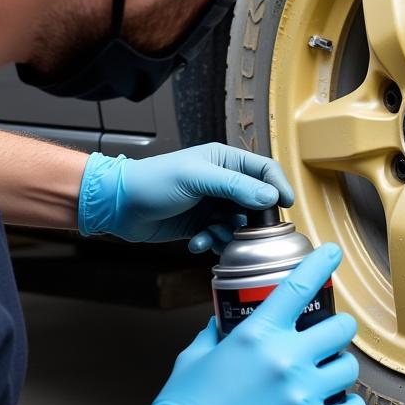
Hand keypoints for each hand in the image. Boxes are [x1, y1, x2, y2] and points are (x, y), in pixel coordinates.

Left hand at [77, 142, 293, 251]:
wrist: (118, 205)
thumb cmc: (153, 181)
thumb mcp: (196, 178)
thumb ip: (235, 186)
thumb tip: (270, 196)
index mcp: (225, 161)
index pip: (264, 169)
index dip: (278, 186)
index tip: (286, 204)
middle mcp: (223, 182)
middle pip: (256, 202)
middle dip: (252, 220)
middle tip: (247, 232)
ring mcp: (212, 205)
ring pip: (239, 224)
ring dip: (229, 235)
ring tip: (212, 236)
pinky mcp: (201, 225)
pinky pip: (221, 237)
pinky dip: (212, 243)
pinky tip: (196, 243)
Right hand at [96, 244, 365, 404]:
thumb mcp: (194, 358)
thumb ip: (215, 334)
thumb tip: (222, 323)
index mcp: (256, 335)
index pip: (299, 286)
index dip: (321, 263)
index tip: (333, 254)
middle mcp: (284, 359)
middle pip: (341, 327)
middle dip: (338, 329)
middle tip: (329, 338)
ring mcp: (300, 394)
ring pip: (349, 367)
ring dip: (341, 368)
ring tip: (329, 376)